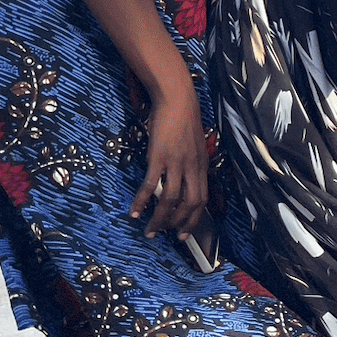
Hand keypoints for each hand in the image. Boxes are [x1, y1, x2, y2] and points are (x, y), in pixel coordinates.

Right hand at [131, 85, 209, 239]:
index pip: (202, 199)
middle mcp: (192, 167)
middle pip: (190, 204)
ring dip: (160, 218)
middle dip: (179, 224)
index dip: (194, 219)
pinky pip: (151, 186)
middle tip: (168, 236)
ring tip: (149, 230)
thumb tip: (182, 180)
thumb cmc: (183, 121)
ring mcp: (176, 163)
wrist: (177, 100)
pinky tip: (134, 212)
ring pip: (171, 199)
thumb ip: (191, 164)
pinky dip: (142, 202)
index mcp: (202, 165)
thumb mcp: (193, 145)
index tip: (185, 234)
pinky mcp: (159, 158)